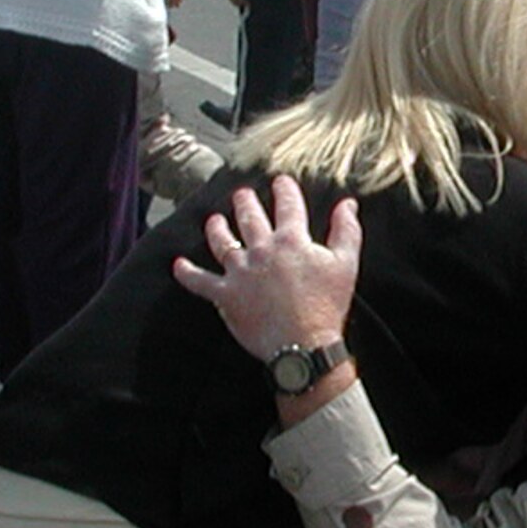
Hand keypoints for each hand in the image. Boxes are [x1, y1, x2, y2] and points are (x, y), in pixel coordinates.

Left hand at [172, 173, 359, 358]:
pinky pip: (200, 282)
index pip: (287, 205)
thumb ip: (346, 231)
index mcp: (291, 240)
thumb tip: (348, 204)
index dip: (284, 190)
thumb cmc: (328, 307)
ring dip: (217, 228)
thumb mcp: (346, 265)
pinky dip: (187, 273)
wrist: (303, 345)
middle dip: (245, 202)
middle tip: (242, 194)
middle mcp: (262, 250)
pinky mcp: (226, 296)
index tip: (281, 182)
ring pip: (222, 242)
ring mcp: (240, 272)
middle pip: (249, 217)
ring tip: (214, 220)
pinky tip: (178, 265)